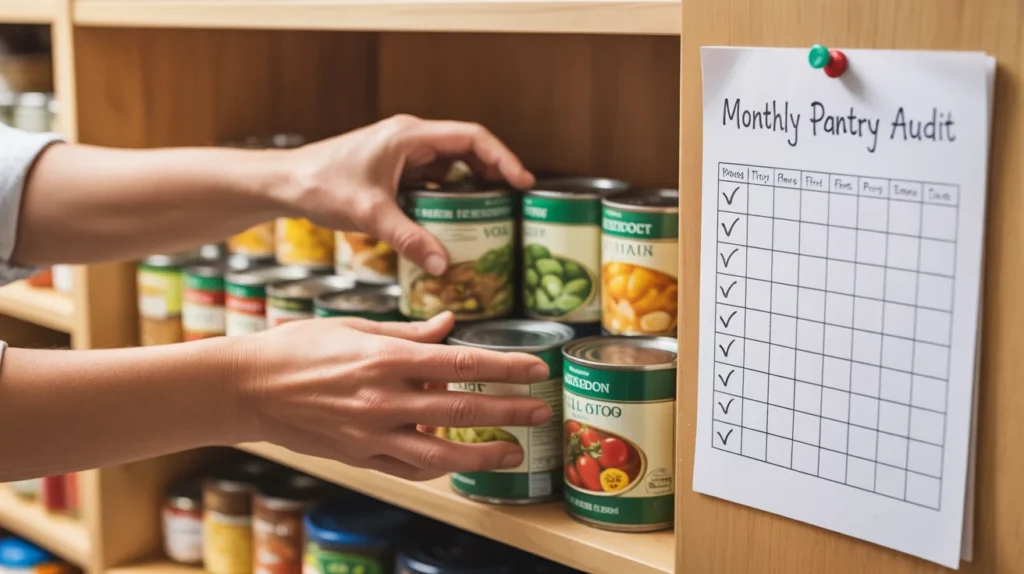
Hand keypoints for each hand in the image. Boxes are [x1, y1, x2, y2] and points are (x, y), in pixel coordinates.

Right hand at [231, 312, 551, 480]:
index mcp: (385, 358)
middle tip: (542, 412)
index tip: (537, 368)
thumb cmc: (298, 347)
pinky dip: (439, 467)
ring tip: (514, 452)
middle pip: (462, 410)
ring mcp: (371, 434)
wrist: (246, 388)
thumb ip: (407, 331)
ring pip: (441, 452)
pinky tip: (460, 463)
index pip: (462, 363)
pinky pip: (409, 468)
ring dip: (484, 454)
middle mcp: (383, 399)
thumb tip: (450, 323)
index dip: (505, 367)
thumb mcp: (354, 327)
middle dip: (509, 411)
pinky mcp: (359, 457)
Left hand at [274, 115, 534, 275]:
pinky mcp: (393, 172)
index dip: (502, 157)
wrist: (284, 185)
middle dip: (493, 172)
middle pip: (466, 149)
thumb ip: (409, 239)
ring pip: (450, 165)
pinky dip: (449, 196)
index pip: (471, 137)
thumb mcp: (370, 215)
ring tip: (493, 212)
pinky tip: (455, 221)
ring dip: (472, 185)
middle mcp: (409, 140)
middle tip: (515, 200)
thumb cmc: (320, 185)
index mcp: (409, 136)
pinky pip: (432, 180)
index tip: (522, 181)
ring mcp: (401, 155)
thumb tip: (444, 265)